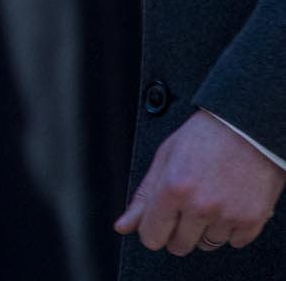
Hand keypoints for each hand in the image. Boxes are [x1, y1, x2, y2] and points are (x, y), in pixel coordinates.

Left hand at [116, 110, 285, 252]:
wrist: (246, 129)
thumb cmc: (204, 138)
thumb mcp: (164, 159)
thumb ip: (143, 196)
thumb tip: (123, 226)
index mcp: (172, 188)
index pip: (152, 237)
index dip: (152, 232)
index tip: (157, 225)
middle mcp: (200, 205)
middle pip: (179, 246)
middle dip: (178, 232)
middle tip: (185, 208)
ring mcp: (228, 214)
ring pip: (207, 244)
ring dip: (206, 229)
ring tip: (210, 200)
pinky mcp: (252, 219)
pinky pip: (235, 242)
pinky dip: (231, 229)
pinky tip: (229, 205)